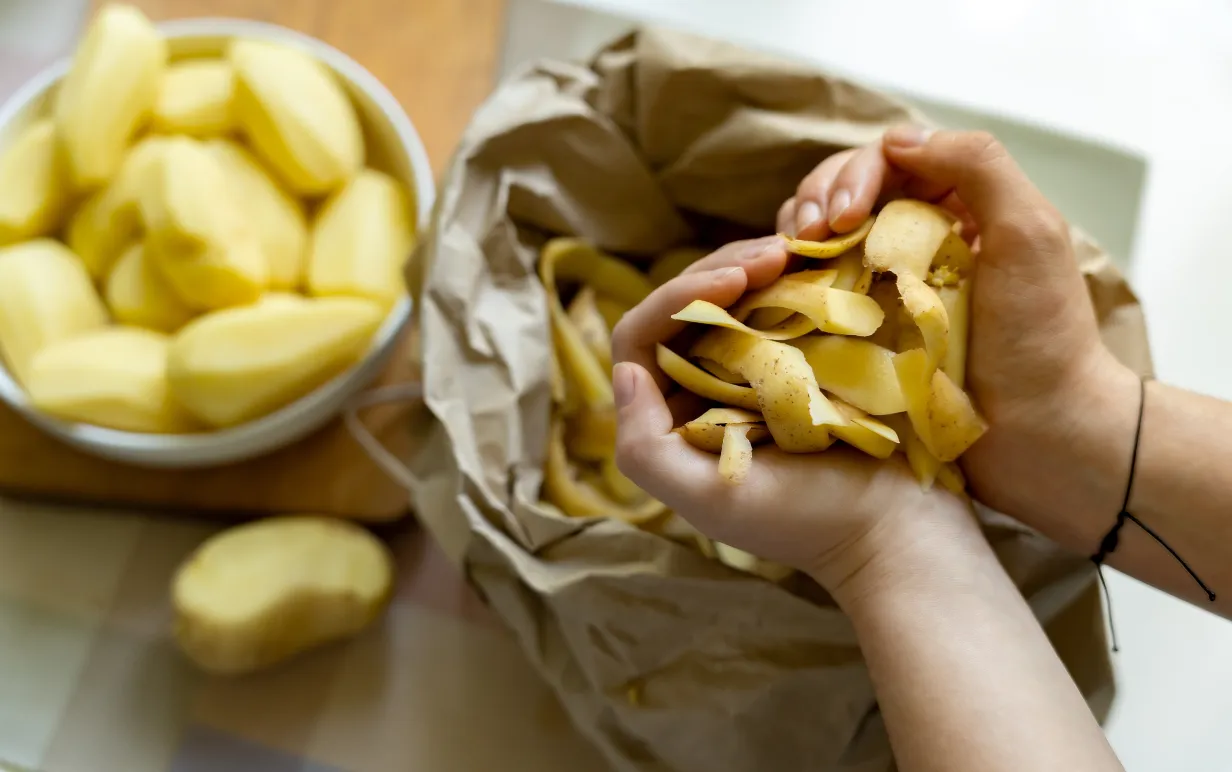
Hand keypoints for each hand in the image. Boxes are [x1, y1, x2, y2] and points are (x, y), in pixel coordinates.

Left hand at [610, 237, 975, 598]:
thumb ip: (643, 448)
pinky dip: (788, 278)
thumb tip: (626, 372)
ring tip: (791, 250)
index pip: (642, 340)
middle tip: (773, 254)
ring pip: (729, 299)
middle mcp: (703, 390)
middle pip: (683, 307)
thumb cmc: (806, 520)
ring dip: (752, 265)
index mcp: (671, 421)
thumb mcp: (709, 497)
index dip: (675, 298)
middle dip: (718, 270)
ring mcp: (753, 372)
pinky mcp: (801, 361)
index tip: (735, 280)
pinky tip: (811, 262)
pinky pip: (778, 304)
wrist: (898, 526)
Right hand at [784, 127, 1139, 543]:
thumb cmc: (1040, 337)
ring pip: (822, 237)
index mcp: (958, 206)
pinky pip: (816, 290)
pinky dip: (793, 279)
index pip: (886, 163)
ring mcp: (886, 287)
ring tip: (788, 256)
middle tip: (805, 236)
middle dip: (816, 200)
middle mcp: (918, 238)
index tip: (841, 218)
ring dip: (797, 235)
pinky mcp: (865, 332)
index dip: (853, 177)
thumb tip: (894, 139)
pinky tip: (784, 287)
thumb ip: (975, 165)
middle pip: (845, 193)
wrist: (1038, 434)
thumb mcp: (1029, 231)